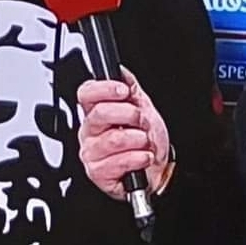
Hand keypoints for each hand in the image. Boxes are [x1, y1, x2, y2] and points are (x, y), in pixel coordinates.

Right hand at [77, 66, 170, 200]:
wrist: (159, 170)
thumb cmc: (148, 141)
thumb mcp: (143, 108)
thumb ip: (130, 86)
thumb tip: (120, 71)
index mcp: (96, 112)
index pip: (86, 93)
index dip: (105, 88)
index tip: (124, 91)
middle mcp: (90, 131)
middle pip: (100, 113)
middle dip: (130, 115)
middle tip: (141, 121)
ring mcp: (91, 152)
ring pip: (113, 138)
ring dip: (139, 139)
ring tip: (144, 143)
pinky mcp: (98, 173)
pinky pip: (119, 162)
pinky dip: (138, 158)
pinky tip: (143, 157)